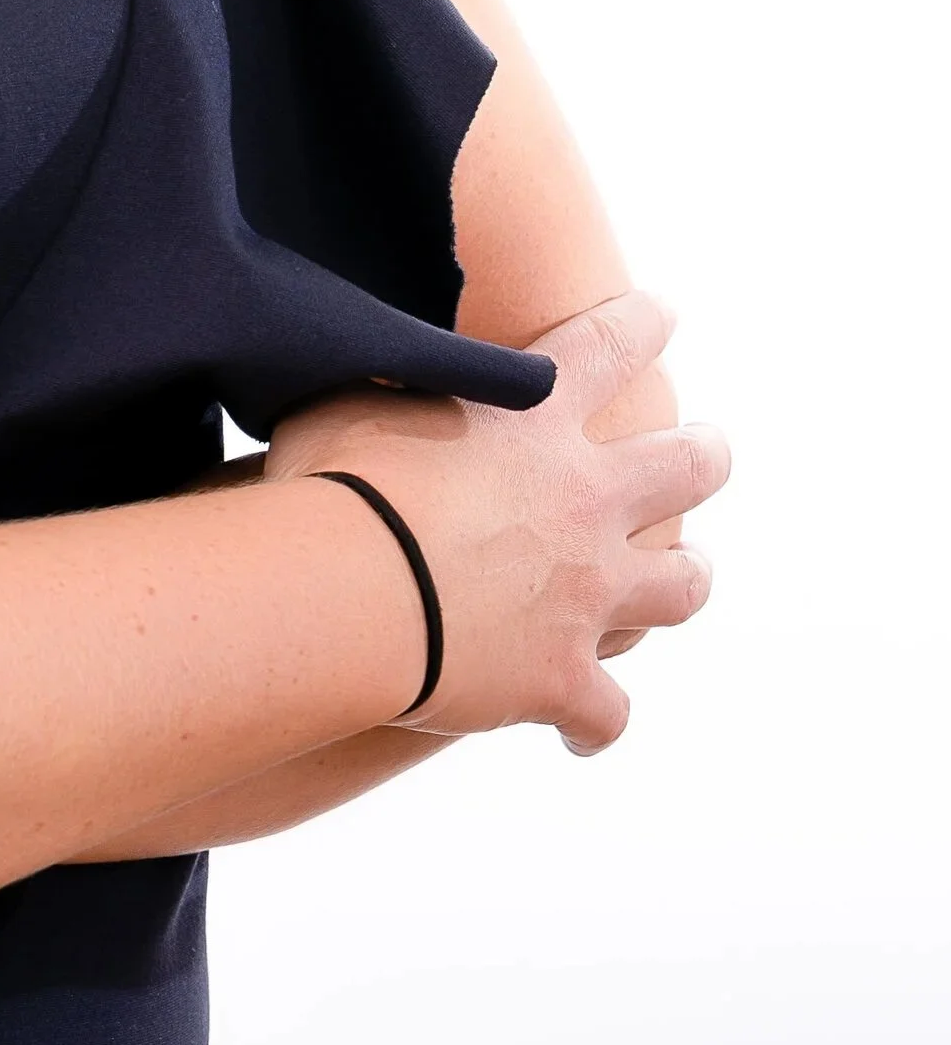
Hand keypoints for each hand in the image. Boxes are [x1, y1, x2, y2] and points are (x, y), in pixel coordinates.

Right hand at [266, 290, 728, 755]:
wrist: (348, 593)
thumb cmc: (335, 480)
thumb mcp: (354, 396)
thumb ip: (389, 379)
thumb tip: (370, 356)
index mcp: (536, 418)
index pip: (608, 347)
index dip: (642, 324)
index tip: (663, 312)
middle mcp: (584, 499)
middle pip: (684, 465)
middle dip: (704, 454)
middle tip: (710, 448)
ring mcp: (587, 594)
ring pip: (680, 588)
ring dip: (688, 578)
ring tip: (691, 573)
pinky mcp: (563, 678)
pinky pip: (604, 714)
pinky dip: (594, 724)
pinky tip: (580, 732)